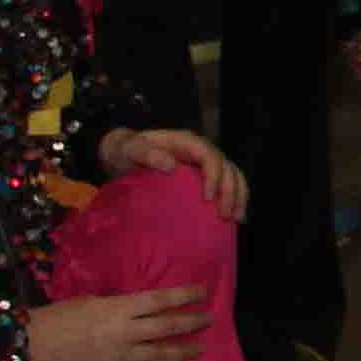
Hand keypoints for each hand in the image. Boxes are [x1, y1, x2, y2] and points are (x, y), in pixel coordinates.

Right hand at [29, 286, 211, 360]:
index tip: (203, 293)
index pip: (161, 300)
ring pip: (161, 356)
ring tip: (198, 349)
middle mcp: (126, 333)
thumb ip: (121, 305)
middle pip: (168, 328)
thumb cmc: (61, 315)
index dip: (185, 296)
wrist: (37, 345)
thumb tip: (142, 307)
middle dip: (192, 324)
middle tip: (208, 321)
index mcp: (120, 309)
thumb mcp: (94, 300)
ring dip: (183, 352)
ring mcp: (121, 357)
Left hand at [94, 128, 250, 217]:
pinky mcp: (204, 175)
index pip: (209, 155)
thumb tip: (171, 166)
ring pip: (233, 174)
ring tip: (237, 218)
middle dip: (230, 191)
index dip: (213, 175)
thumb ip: (147, 153)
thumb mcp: (129, 150)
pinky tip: (237, 216)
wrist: (122, 153)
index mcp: (186, 142)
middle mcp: (200, 150)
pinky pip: (228, 183)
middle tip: (225, 215)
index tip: (208, 198)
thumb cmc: (125, 151)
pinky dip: (236, 198)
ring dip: (238, 196)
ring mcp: (204, 162)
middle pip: (226, 167)